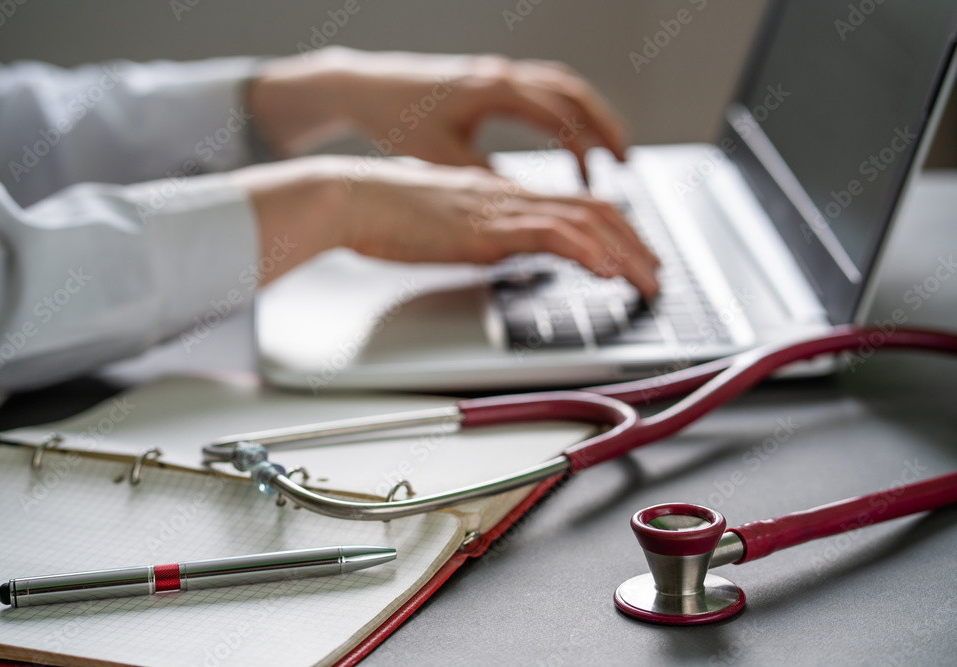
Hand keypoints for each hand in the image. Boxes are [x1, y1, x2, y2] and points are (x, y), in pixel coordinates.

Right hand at [230, 156, 658, 297]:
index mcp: (502, 197)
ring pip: (585, 221)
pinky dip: (588, 252)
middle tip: (655, 274)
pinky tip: (607, 271)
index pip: (573, 207)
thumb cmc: (383, 215)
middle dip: (634, 244)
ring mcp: (502, 208)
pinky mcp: (489, 227)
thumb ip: (480, 241)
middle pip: (593, 210)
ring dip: (625, 253)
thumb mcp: (444, 230)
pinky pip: (553, 236)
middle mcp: (511, 197)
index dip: (612, 230)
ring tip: (647, 280)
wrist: (351, 198)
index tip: (630, 256)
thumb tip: (502, 259)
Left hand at [246, 47, 626, 179]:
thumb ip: (486, 182)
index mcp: (497, 92)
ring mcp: (497, 74)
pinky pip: (542, 90)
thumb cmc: (397, 120)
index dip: (586, 150)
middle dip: (605, 130)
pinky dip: (564, 112)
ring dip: (589, 118)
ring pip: (562, 88)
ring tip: (609, 150)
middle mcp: (504, 76)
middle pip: (575, 96)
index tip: (601, 179)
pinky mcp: (488, 81)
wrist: (363, 87)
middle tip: (625, 161)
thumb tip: (523, 211)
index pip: (561, 118)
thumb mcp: (443, 158)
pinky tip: (565, 136)